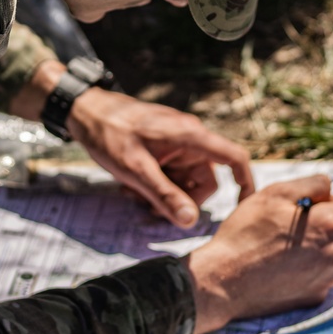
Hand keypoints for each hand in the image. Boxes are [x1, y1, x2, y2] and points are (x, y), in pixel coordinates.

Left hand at [65, 87, 254, 227]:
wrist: (86, 111)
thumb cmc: (109, 133)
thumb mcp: (136, 169)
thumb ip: (164, 195)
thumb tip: (191, 222)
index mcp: (190, 136)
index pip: (234, 158)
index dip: (245, 183)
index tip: (244, 208)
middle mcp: (190, 138)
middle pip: (205, 181)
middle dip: (183, 200)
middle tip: (150, 208)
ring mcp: (177, 143)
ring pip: (186, 181)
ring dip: (165, 194)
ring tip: (133, 194)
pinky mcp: (165, 148)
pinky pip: (172, 174)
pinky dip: (157, 185)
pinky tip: (131, 186)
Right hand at [184, 174, 332, 333]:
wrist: (223, 280)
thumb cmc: (246, 232)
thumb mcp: (274, 193)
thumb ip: (311, 184)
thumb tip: (330, 189)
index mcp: (331, 225)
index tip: (321, 203)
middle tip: (298, 223)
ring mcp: (328, 278)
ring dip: (322, 246)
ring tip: (286, 246)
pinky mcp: (316, 296)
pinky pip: (323, 275)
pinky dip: (311, 268)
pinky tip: (283, 265)